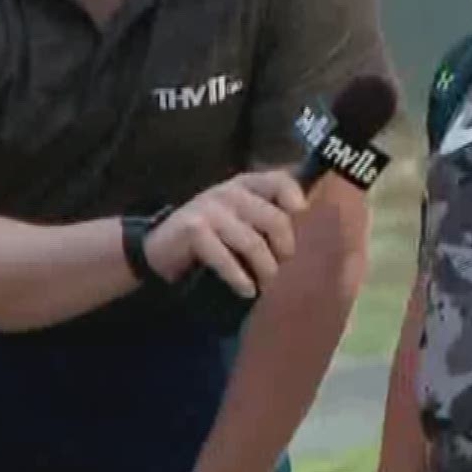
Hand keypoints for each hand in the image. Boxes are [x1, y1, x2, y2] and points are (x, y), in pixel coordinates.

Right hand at [146, 170, 308, 297]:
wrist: (161, 247)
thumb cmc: (212, 235)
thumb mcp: (240, 219)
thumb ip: (267, 218)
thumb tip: (311, 237)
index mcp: (245, 185)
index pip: (279, 181)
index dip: (296, 199)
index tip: (303, 221)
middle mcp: (229, 192)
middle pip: (274, 219)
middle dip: (284, 250)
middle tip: (284, 270)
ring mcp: (209, 209)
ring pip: (253, 242)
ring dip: (265, 269)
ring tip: (267, 286)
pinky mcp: (194, 230)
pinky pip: (225, 257)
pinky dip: (239, 278)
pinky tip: (247, 291)